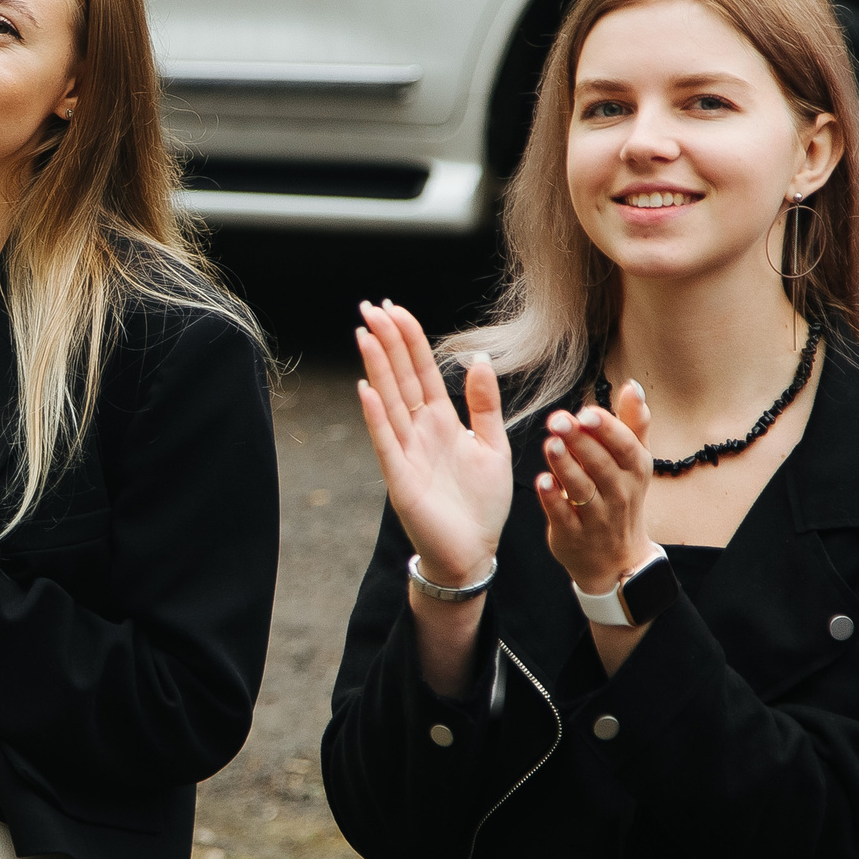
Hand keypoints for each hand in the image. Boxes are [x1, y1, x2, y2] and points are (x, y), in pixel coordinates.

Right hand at [355, 300, 511, 593]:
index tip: (394, 308)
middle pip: (400, 377)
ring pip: (389, 400)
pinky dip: (376, 416)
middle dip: (387, 341)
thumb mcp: (493, 446)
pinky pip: (386, 441)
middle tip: (369, 306)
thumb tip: (477, 358)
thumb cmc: (481, 504)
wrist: (473, 552)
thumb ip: (484, 404)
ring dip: (376, 367)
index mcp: (441, 421)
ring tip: (365, 334)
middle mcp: (419, 431)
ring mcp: (406, 452)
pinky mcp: (400, 478)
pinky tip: (367, 389)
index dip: (409, 339)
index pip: (420, 370)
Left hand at [532, 383, 659, 597]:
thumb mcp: (634, 462)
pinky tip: (542, 481)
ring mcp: (597, 517)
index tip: (587, 411)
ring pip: (582, 490)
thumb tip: (634, 386)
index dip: (608, 429)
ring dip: (566, 466)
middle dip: (582, 442)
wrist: (615, 558)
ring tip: (550, 444)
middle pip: (602, 466)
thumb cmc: (620, 496)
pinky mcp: (573, 535)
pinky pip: (563, 516)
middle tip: (558, 419)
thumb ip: (632, 424)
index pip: (626, 447)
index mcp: (635, 471)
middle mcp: (619, 493)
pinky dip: (553, 499)